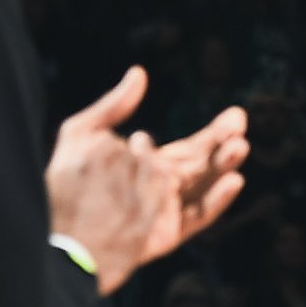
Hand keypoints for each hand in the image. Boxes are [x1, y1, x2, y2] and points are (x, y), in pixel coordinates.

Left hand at [46, 69, 247, 297]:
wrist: (63, 232)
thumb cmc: (69, 184)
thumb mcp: (84, 133)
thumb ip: (114, 105)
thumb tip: (140, 74)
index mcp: (152, 164)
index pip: (192, 146)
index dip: (215, 132)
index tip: (236, 116)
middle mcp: (165, 186)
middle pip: (204, 163)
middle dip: (223, 143)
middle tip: (242, 123)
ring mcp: (170, 209)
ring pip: (205, 184)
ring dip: (223, 164)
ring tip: (239, 146)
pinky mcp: (170, 231)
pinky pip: (199, 214)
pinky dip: (218, 199)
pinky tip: (234, 180)